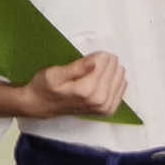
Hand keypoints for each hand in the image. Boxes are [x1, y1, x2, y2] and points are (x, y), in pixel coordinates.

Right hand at [0, 52, 126, 119]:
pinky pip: (121, 88)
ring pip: (120, 77)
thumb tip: (97, 61)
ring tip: (95, 71)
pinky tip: (104, 78)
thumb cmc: (46, 87)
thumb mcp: (55, 73)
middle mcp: (99, 101)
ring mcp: (105, 107)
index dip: (97, 55)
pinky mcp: (107, 109)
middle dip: (105, 61)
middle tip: (89, 63)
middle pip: (115, 68)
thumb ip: (77, 68)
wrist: (42, 105)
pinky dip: (115, 80)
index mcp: (87, 90)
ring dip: (111, 70)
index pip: (105, 62)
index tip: (87, 57)